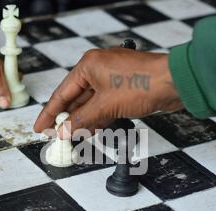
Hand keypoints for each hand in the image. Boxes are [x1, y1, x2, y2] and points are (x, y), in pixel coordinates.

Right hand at [34, 48, 182, 135]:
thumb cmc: (142, 84)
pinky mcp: (124, 88)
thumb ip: (81, 120)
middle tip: (55, 137)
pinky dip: (98, 118)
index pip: (62, 93)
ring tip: (72, 139)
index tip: (40, 127)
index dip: (49, 113)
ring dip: (83, 122)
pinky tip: (91, 131)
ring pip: (91, 104)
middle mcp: (99, 69)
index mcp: (89, 66)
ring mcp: (112, 79)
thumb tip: (63, 131)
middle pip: (76, 99)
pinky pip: (105, 105)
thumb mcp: (106, 106)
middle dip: (67, 120)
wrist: (176, 83)